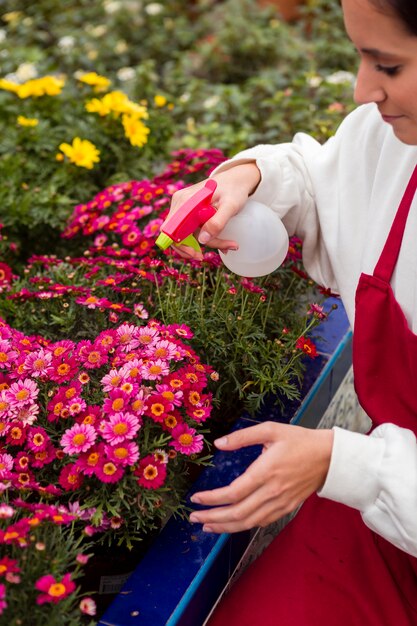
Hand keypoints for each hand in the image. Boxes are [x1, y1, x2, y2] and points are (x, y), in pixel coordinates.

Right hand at [165, 162, 260, 259]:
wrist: (236, 180)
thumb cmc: (234, 190)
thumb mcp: (230, 206)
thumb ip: (217, 222)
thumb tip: (202, 241)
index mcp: (184, 201)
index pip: (170, 230)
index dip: (179, 245)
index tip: (195, 253)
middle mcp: (179, 203)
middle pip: (177, 234)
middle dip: (192, 248)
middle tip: (208, 256)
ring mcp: (182, 208)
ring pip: (185, 235)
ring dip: (203, 243)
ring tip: (227, 245)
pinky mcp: (188, 212)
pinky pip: (190, 230)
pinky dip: (203, 238)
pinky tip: (220, 240)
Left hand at [189, 421, 333, 532]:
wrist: (329, 457)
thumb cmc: (299, 440)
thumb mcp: (270, 429)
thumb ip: (243, 436)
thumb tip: (219, 444)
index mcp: (266, 471)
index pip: (233, 493)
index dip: (212, 499)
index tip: (196, 498)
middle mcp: (273, 491)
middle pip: (237, 513)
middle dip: (213, 517)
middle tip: (194, 517)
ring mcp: (280, 503)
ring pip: (248, 522)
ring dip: (225, 526)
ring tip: (207, 525)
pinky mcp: (286, 508)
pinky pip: (261, 522)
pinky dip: (243, 526)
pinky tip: (231, 524)